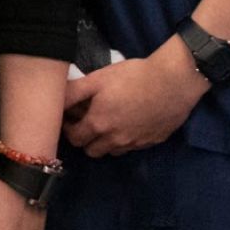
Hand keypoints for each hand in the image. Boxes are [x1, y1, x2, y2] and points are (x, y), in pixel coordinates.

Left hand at [63, 42, 206, 156]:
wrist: (174, 81)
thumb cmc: (132, 77)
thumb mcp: (98, 79)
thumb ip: (74, 93)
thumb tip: (56, 101)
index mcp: (99, 125)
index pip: (75, 139)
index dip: (68, 129)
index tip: (70, 118)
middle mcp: (116, 140)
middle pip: (92, 151)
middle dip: (85, 138)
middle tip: (87, 120)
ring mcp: (135, 144)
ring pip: (112, 152)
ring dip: (105, 142)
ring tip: (108, 122)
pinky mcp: (152, 142)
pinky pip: (132, 147)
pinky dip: (125, 140)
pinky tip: (128, 122)